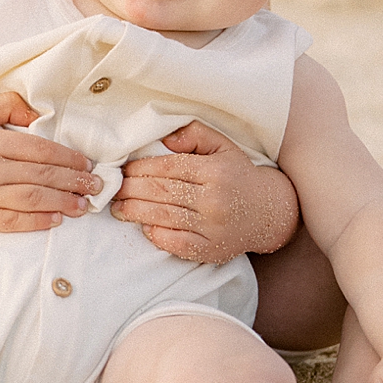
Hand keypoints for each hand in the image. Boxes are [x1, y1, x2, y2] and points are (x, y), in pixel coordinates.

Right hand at [0, 91, 100, 231]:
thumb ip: (9, 104)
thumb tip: (41, 114)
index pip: (41, 150)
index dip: (68, 158)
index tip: (87, 164)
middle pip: (42, 176)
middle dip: (75, 182)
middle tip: (97, 186)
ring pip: (33, 199)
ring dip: (64, 202)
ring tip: (85, 205)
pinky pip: (14, 221)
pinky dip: (38, 221)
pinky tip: (56, 219)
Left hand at [109, 121, 300, 261]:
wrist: (270, 212)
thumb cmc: (239, 175)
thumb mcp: (223, 146)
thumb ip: (195, 134)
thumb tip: (165, 140)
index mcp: (215, 171)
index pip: (168, 168)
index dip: (140, 169)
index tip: (124, 170)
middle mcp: (214, 199)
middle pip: (161, 193)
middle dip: (131, 190)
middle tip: (113, 189)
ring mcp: (213, 227)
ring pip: (164, 217)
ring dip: (135, 213)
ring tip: (117, 209)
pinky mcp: (212, 249)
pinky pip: (177, 243)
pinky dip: (157, 235)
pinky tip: (144, 227)